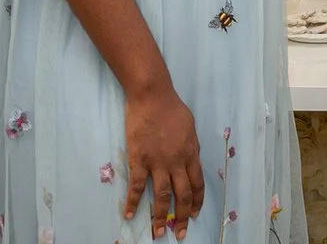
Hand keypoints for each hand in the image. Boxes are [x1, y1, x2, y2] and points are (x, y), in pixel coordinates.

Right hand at [124, 89, 203, 238]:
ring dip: (160, 217)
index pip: (197, 184)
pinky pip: (136, 187)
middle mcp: (177, 162)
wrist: (152, 97)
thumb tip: (191, 158)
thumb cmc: (172, 108)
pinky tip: (128, 215)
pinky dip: (132, 202)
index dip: (197, 201)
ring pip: (161, 196)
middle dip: (183, 217)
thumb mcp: (190, 127)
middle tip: (181, 233)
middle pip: (182, 195)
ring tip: (158, 233)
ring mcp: (157, 163)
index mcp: (191, 154)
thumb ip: (191, 146)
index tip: (195, 214)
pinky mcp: (139, 160)